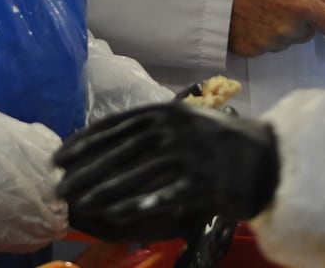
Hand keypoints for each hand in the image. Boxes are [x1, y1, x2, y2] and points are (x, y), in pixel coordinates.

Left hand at [53, 104, 278, 243]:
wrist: (265, 157)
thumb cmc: (218, 140)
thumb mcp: (184, 123)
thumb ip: (152, 129)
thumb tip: (110, 142)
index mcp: (166, 110)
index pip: (116, 125)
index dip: (85, 141)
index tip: (59, 158)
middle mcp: (175, 126)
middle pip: (121, 149)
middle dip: (86, 168)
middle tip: (59, 187)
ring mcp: (190, 152)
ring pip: (137, 172)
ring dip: (105, 188)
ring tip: (80, 203)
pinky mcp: (204, 180)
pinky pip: (165, 194)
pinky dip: (140, 203)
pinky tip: (116, 214)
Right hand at [228, 0, 324, 55]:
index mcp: (302, 6)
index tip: (315, 5)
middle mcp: (288, 30)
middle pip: (308, 33)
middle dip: (301, 18)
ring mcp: (267, 43)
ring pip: (287, 41)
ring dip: (282, 27)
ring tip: (263, 3)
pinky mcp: (249, 50)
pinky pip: (265, 46)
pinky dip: (261, 34)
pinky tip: (250, 15)